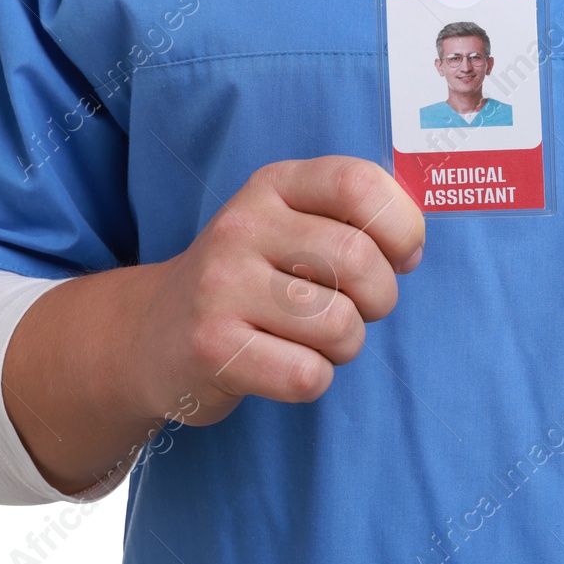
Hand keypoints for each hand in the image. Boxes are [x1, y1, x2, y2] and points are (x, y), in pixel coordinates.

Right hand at [127, 156, 424, 427]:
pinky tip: (286, 364)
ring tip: (316, 338)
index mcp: (272, 185)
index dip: (400, 225)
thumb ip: (352, 218)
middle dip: (380, 298)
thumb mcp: (290, 223)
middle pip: (359, 259)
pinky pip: (308, 375)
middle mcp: (242, 226)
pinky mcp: (211, 348)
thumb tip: (411, 244)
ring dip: (346, 344)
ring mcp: (221, 287)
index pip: (357, 184)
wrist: (152, 334)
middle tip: (359, 308)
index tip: (400, 256)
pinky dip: (314, 379)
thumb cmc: (252, 278)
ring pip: (339, 324)